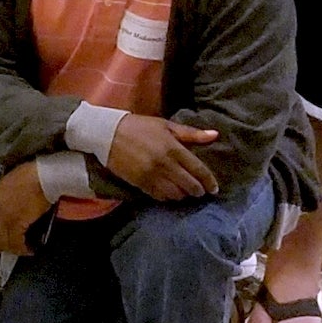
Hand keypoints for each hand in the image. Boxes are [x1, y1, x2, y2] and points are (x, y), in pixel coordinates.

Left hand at [0, 161, 53, 254]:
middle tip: (5, 249)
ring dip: (11, 249)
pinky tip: (29, 249)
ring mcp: (4, 216)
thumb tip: (10, 214)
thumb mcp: (7, 185)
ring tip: (21, 250)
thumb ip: (2, 200)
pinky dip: (22, 248)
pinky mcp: (17, 222)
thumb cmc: (29, 177)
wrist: (40, 176)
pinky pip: (16, 241)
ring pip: (1, 240)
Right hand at [105, 115, 222, 201]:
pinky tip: (169, 193)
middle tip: (200, 191)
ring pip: (176, 194)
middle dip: (198, 191)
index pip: (198, 170)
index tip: (214, 188)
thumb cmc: (139, 127)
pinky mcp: (139, 182)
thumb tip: (215, 135)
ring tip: (184, 192)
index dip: (209, 181)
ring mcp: (151, 175)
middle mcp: (165, 164)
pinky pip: (159, 196)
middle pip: (189, 185)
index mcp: (173, 148)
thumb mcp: (166, 125)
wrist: (106, 133)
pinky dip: (167, 197)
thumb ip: (191, 133)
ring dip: (183, 195)